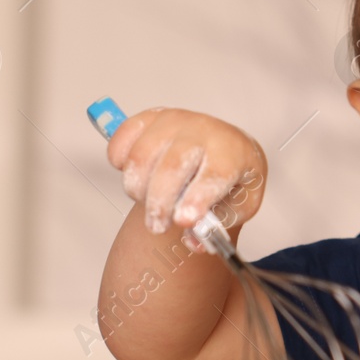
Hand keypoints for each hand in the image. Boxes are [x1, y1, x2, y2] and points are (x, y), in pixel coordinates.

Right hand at [105, 107, 267, 248]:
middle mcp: (203, 129)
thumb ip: (217, 225)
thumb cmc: (233, 177)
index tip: (183, 221)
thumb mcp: (240, 205)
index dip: (197, 199)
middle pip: (172, 166)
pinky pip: (122, 141)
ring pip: (141, 156)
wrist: (225, 146)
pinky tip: (136, 178)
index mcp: (233, 151)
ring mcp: (174, 120)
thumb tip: (193, 242)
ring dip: (138, 189)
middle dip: (159, 203)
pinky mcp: (149, 118)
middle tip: (157, 226)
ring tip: (150, 204)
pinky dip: (120, 163)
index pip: (215, 174)